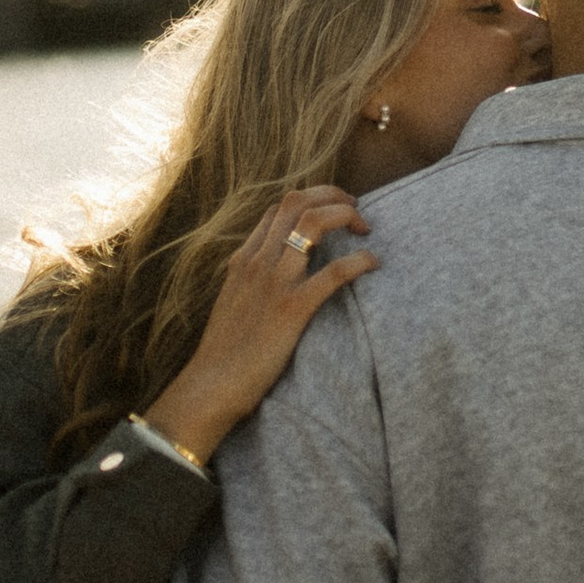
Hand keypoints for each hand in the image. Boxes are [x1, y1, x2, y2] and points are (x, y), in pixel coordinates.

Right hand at [145, 186, 374, 466]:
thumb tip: (271, 279)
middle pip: (296, 202)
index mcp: (242, 260)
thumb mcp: (232, 304)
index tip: (332, 210)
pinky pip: (333, 272)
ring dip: (346, 216)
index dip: (310, 200)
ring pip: (313, 222)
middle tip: (355, 210)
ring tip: (365, 229)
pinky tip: (372, 263)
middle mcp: (257, 262)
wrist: (211, 386)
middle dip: (332, 196)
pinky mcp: (292, 308)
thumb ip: (250, 283)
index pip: (277, 209)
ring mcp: (274, 282)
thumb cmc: (224, 354)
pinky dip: (359, 260)